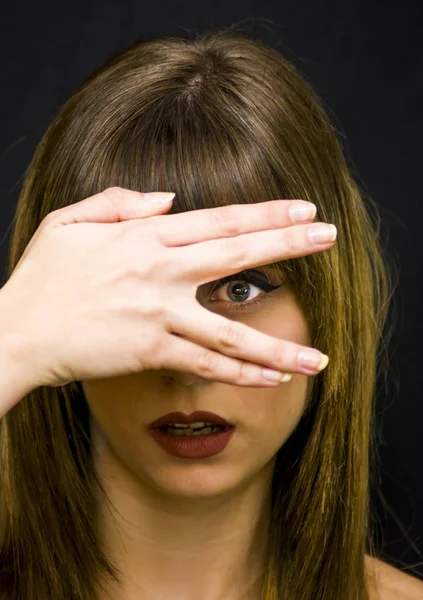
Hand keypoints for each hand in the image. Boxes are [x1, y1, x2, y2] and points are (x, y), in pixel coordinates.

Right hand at [0, 187, 334, 391]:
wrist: (18, 331)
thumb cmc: (43, 276)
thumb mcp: (70, 221)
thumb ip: (120, 202)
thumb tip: (170, 200)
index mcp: (143, 236)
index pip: (218, 220)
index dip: (263, 214)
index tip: (303, 210)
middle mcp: (158, 272)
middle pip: (235, 256)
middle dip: (288, 246)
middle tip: (331, 239)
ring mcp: (157, 315)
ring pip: (229, 330)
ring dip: (278, 345)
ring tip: (320, 358)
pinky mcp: (149, 352)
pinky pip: (205, 365)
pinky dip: (241, 373)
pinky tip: (273, 380)